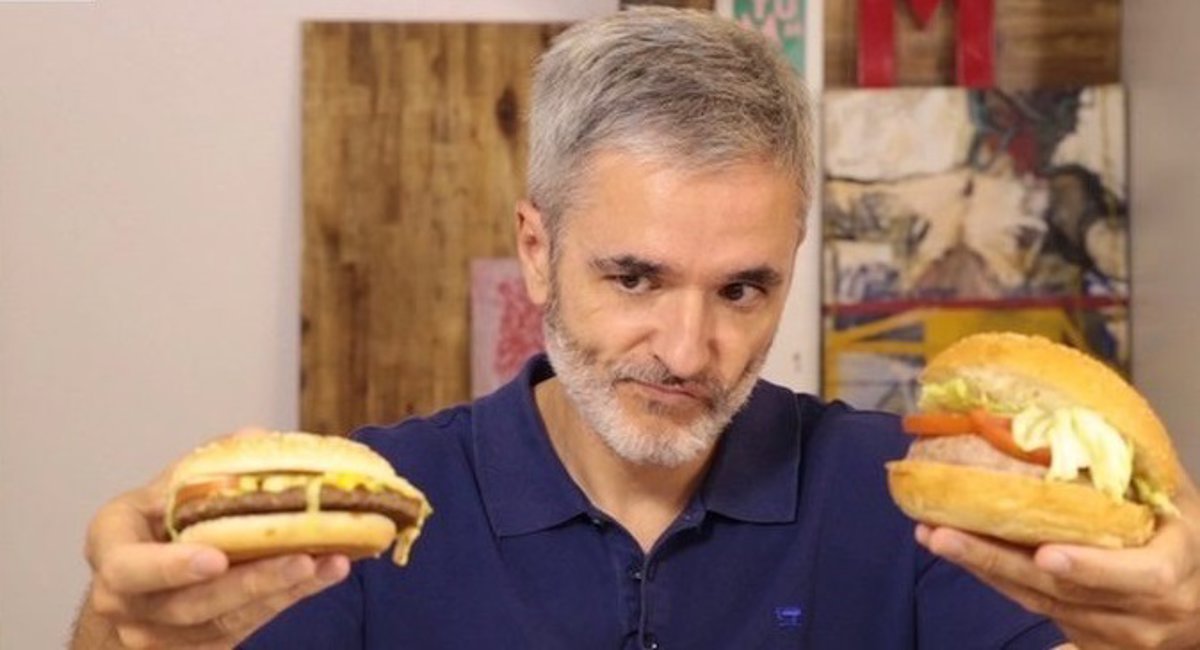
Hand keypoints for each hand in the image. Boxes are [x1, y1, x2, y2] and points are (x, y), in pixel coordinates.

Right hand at [75, 428, 350, 648]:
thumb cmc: (153, 526)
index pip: (131, 567)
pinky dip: (287, 600)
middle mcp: (125, 601)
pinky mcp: (195, 649)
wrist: (138, 584)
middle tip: (302, 559)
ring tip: (329, 564)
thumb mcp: (163, 488)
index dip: (172, 567)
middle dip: (252, 582)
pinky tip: (323, 575)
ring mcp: (157, 635)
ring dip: (282, 592)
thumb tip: (254, 438)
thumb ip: (204, 467)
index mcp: (110, 547)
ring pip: (225, 621)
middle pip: (191, 603)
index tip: (216, 557)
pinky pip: (244, 628)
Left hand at [916, 475, 1199, 649]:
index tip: (1046, 553)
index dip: (1091, 566)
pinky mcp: (1086, 642)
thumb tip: (1082, 411)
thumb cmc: (1181, 533)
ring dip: (982, 566)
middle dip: (998, 561)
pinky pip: (1031, 607)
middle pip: (1065, 592)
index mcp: (1173, 570)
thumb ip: (1136, 466)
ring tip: (932, 533)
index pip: (1139, 575)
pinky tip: (954, 548)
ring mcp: (1112, 634)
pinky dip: (992, 576)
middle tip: (942, 533)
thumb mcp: (1174, 497)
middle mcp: (1144, 612)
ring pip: (1038, 601)